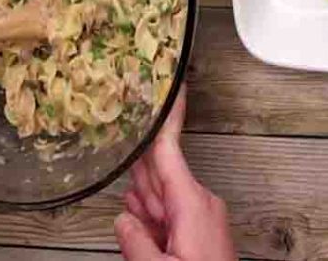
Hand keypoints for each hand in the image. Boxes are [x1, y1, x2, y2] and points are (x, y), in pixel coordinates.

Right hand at [116, 87, 237, 260]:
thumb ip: (137, 242)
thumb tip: (124, 219)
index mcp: (192, 204)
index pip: (172, 152)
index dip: (169, 117)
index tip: (173, 86)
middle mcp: (201, 204)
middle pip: (162, 174)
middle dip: (140, 168)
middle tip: (122, 142)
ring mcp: (204, 218)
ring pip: (163, 196)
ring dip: (143, 196)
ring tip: (128, 191)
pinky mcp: (203, 232)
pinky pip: (171, 214)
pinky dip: (153, 214)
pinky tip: (139, 216)